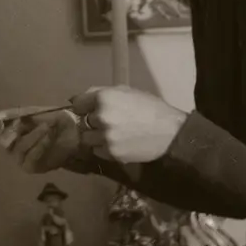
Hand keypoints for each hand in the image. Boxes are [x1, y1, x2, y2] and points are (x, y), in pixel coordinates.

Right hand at [0, 105, 80, 173]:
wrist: (75, 130)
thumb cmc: (54, 119)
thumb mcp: (32, 112)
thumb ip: (12, 115)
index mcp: (11, 132)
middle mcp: (13, 147)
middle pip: (4, 141)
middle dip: (16, 130)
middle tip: (27, 121)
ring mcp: (23, 158)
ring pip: (19, 148)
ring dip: (34, 136)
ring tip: (47, 127)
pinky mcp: (34, 167)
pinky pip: (31, 158)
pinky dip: (40, 146)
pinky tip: (48, 137)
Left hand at [71, 86, 187, 163]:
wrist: (170, 132)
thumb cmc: (150, 107)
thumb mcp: (126, 92)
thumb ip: (100, 93)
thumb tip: (75, 100)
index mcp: (104, 98)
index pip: (78, 103)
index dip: (83, 106)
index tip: (88, 109)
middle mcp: (101, 117)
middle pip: (82, 121)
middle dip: (91, 122)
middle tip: (104, 123)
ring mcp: (105, 137)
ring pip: (87, 138)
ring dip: (94, 136)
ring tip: (109, 135)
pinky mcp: (111, 154)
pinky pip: (97, 151)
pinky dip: (103, 148)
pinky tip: (116, 143)